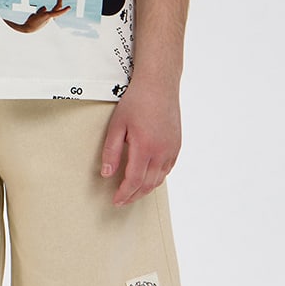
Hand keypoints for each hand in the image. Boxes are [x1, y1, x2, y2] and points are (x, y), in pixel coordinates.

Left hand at [99, 78, 181, 206]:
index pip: (134, 181)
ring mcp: (172, 149)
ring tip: (133, 192)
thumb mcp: (117, 125)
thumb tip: (107, 174)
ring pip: (160, 179)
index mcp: (145, 148)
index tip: (116, 201)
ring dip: (146, 189)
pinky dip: (157, 177)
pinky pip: (168, 168)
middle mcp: (161, 152)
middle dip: (134, 196)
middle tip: (122, 201)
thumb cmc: (136, 101)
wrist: (159, 84)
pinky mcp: (177, 145)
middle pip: (148, 184)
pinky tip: (149, 177)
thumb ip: (111, 152)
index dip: (124, 194)